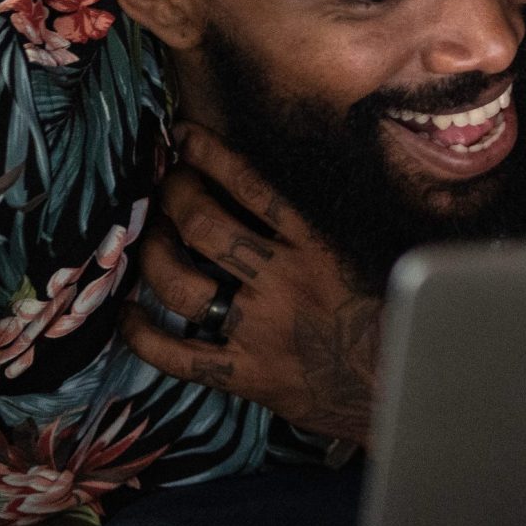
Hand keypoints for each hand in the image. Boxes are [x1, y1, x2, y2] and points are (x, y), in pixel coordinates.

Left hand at [121, 125, 381, 445]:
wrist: (398, 388)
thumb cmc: (387, 316)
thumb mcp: (366, 255)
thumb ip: (324, 225)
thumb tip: (276, 184)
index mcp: (317, 246)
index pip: (253, 187)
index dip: (210, 155)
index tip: (184, 136)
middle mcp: (283, 281)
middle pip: (204, 226)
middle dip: (174, 198)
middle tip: (165, 188)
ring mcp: (258, 330)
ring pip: (181, 282)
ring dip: (152, 253)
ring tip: (147, 238)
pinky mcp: (244, 374)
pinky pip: (176, 354)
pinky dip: (142, 333)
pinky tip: (127, 314)